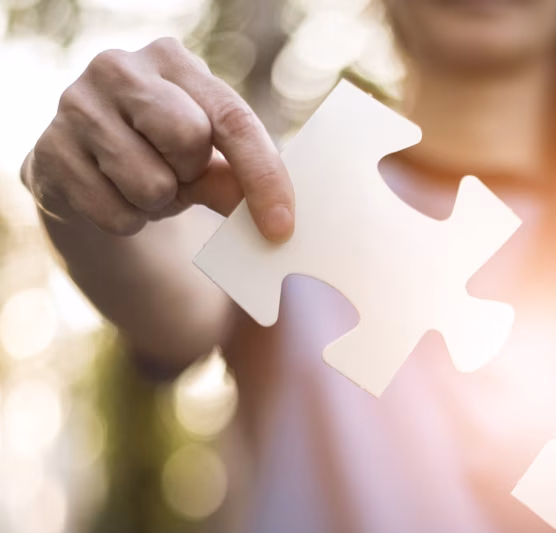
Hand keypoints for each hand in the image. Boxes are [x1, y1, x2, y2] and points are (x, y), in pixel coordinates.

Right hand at [23, 37, 293, 240]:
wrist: (85, 172)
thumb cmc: (161, 156)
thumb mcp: (207, 159)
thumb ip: (239, 178)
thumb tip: (276, 216)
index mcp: (173, 60)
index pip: (232, 118)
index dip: (263, 176)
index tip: (282, 226)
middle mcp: (119, 68)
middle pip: (190, 139)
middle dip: (193, 174)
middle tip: (179, 173)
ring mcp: (76, 106)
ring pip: (152, 185)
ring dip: (159, 203)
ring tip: (145, 184)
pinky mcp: (50, 153)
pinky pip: (117, 216)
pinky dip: (128, 221)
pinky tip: (114, 196)